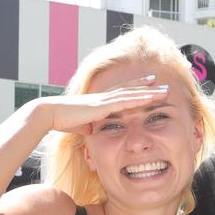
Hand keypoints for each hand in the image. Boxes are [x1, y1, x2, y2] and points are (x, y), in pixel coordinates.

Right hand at [38, 76, 169, 134]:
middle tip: (164, 85)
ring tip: (164, 90)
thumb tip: (92, 129)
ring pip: (131, 93)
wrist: (50, 114)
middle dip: (148, 87)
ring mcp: (104, 100)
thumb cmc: (62, 120)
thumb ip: (89, 126)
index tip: (150, 85)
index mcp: (100, 101)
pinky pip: (124, 101)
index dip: (136, 88)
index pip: (122, 92)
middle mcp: (104, 97)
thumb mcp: (81, 125)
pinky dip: (138, 98)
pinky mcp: (102, 106)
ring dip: (149, 92)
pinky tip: (150, 97)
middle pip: (130, 89)